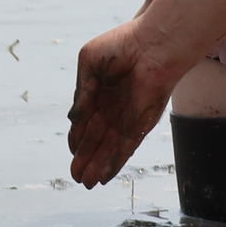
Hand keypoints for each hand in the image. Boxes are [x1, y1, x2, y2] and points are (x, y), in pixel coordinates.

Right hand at [69, 18, 184, 186]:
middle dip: (86, 158)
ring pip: (110, 148)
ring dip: (98, 166)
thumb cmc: (123, 45)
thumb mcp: (89, 63)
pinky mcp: (141, 123)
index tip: (72, 152)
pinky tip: (105, 176)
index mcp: (101, 92)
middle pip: (98, 140)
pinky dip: (115, 162)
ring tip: (86, 183)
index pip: (87, 122)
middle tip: (75, 176)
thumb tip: (73, 119)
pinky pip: (126, 147)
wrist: (154, 43)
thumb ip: (81, 92)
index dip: (78, 138)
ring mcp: (128, 117)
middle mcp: (115, 108)